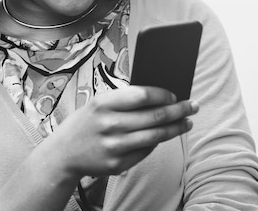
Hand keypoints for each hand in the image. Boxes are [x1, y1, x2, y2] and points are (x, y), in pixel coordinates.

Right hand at [45, 85, 198, 178]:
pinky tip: (165, 135)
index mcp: (105, 103)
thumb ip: (126, 99)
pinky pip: (145, 151)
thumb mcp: (100, 102)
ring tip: (187, 122)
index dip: (163, 94)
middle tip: (194, 106)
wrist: (64, 153)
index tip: (176, 93)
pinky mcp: (117, 164)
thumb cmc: (87, 120)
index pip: (143, 95)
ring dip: (176, 128)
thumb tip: (161, 96)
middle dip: (179, 110)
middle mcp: (110, 124)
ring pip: (155, 136)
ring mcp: (114, 146)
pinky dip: (157, 142)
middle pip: (154, 116)